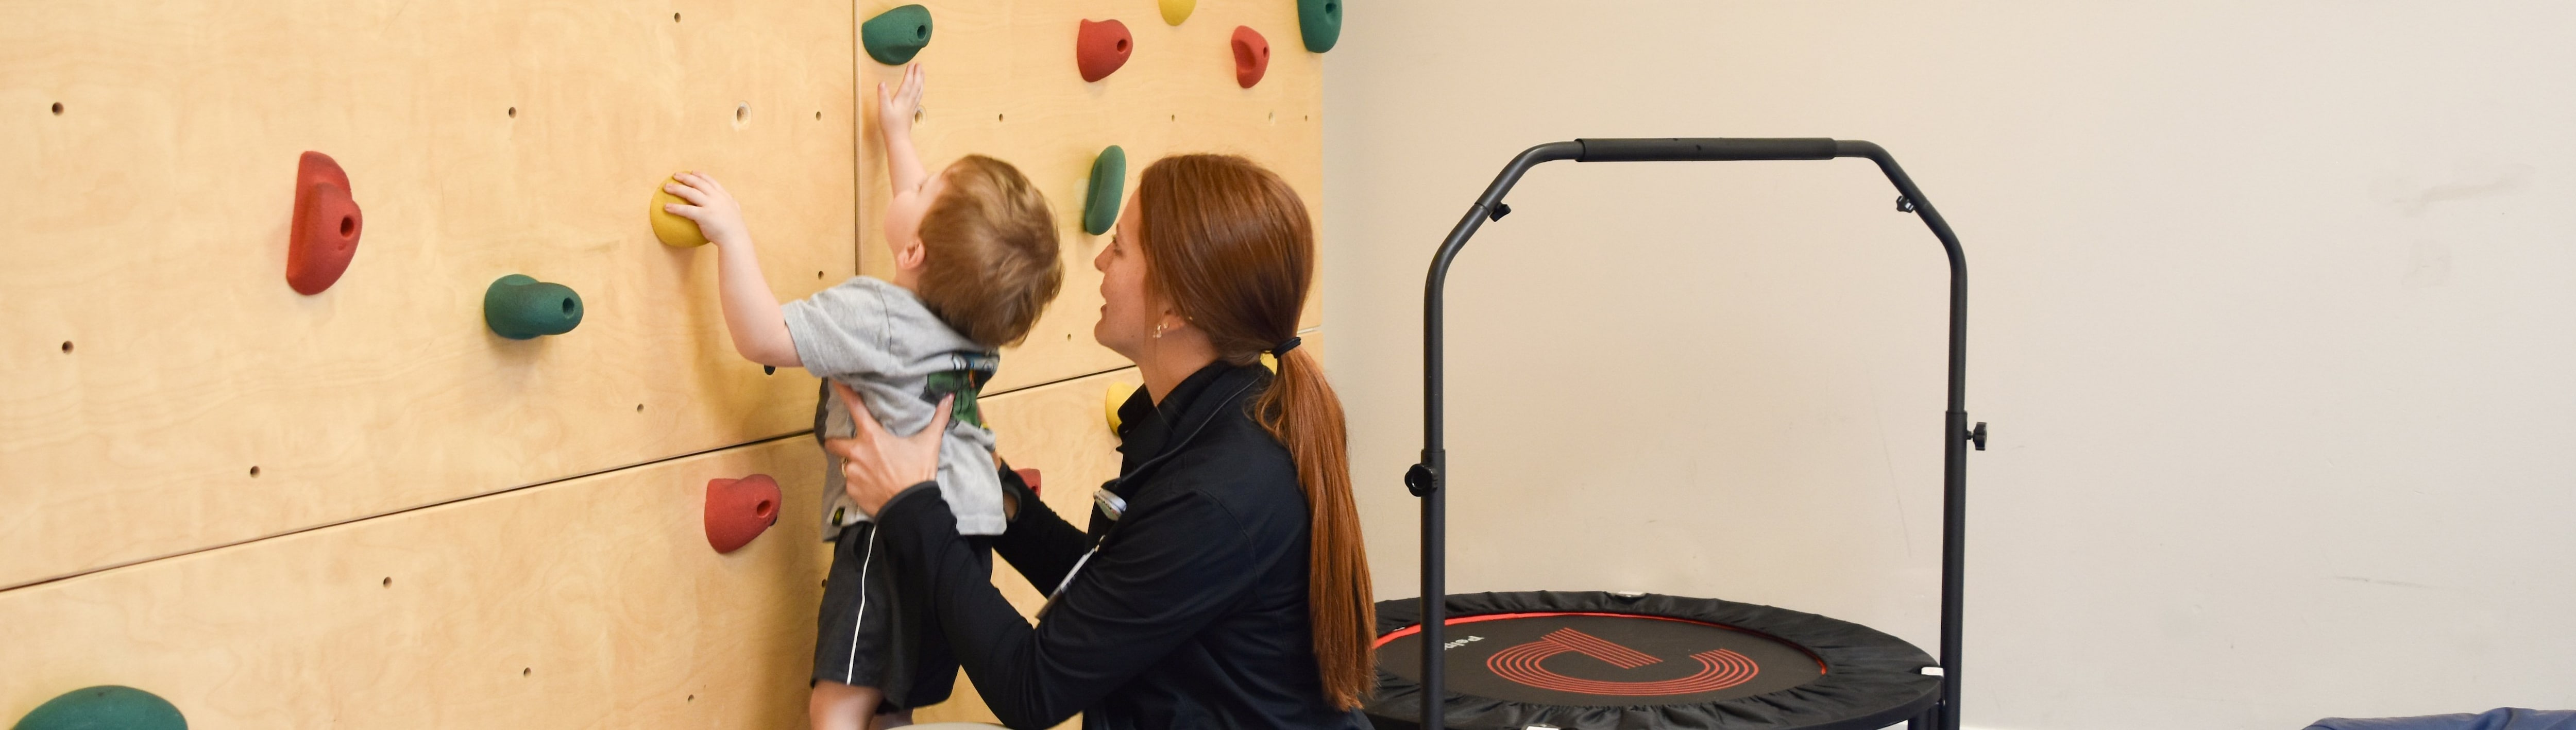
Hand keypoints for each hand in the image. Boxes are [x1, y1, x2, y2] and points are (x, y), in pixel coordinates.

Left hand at [662, 172, 750, 247]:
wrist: (736, 238)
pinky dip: (675, 208)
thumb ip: (731, 205)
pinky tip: (666, 207)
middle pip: (698, 183)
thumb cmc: (735, 229)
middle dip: (685, 177)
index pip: (711, 181)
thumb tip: (731, 203)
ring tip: (666, 187)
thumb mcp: (735, 211)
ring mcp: (710, 205)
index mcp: (724, 196)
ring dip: (677, 188)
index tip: (692, 172)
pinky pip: (686, 210)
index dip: (701, 175)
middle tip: (675, 175)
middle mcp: (717, 198)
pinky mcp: (704, 215)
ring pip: (690, 193)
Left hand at [822, 380, 949, 517]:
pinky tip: (873, 486)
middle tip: (850, 446)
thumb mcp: (929, 444)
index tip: (834, 381)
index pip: (854, 408)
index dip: (843, 392)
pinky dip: (859, 484)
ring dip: (855, 465)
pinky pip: (851, 484)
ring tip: (871, 471)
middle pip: (834, 442)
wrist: (910, 508)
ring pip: (846, 464)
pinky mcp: (851, 491)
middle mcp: (857, 453)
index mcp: (872, 438)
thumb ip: (938, 419)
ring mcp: (852, 473)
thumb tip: (949, 398)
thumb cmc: (918, 473)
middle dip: (837, 443)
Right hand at [876, 63, 924, 138]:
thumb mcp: (883, 109)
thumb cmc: (890, 124)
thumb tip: (882, 83)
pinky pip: (919, 97)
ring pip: (919, 90)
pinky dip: (921, 90)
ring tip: (922, 73)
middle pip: (916, 85)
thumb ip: (883, 95)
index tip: (912, 63)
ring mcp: (912, 106)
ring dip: (921, 80)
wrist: (898, 138)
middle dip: (918, 74)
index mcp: (903, 99)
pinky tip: (920, 89)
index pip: (908, 82)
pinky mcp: (912, 111)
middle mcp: (910, 101)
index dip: (910, 73)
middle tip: (920, 64)